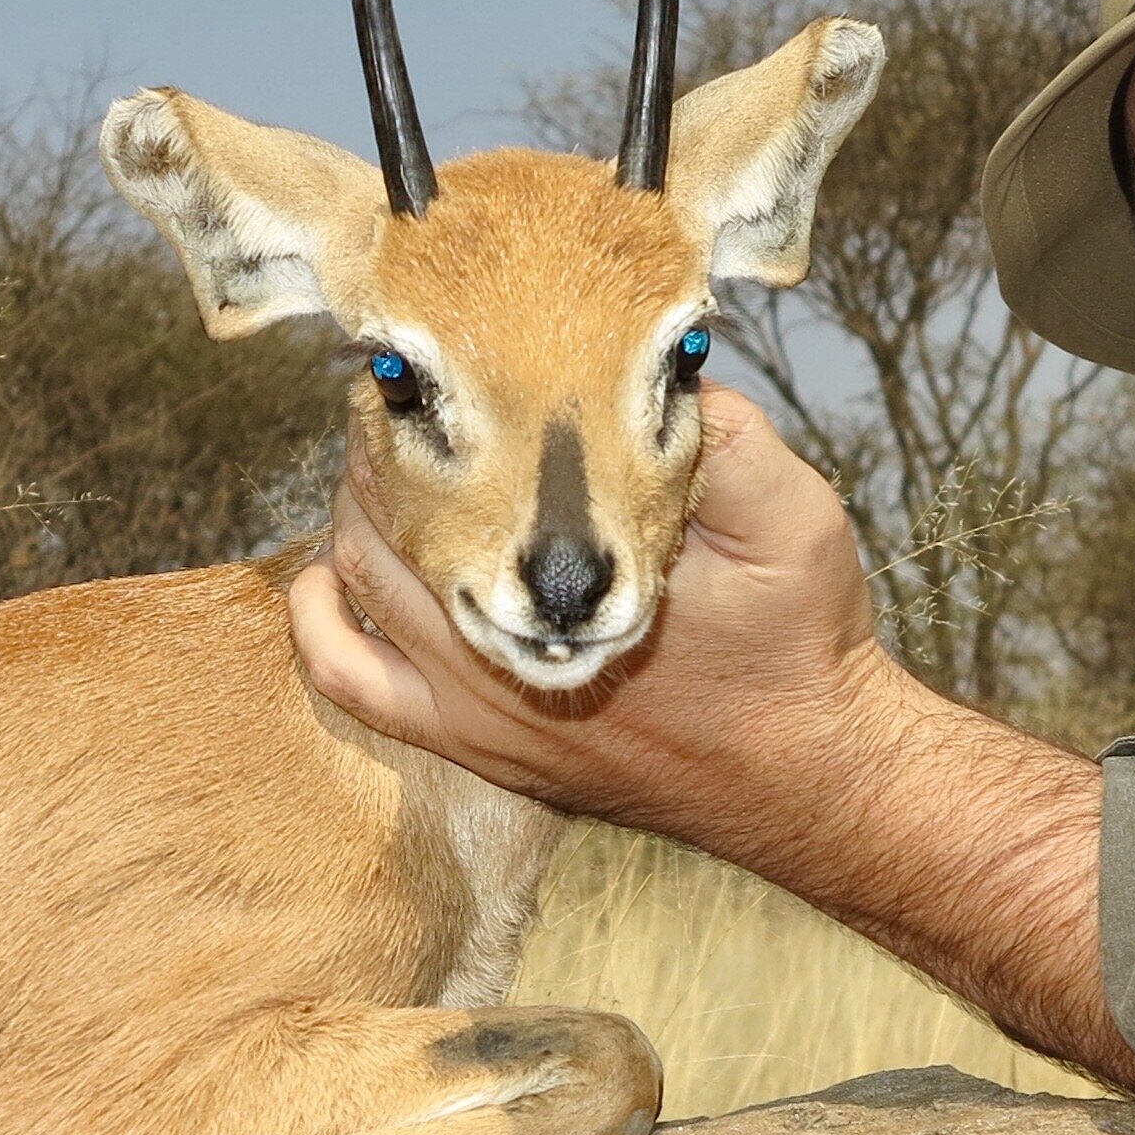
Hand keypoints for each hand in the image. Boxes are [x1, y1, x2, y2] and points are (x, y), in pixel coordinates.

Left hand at [288, 386, 1134, 1091]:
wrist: (811, 778)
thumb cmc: (799, 646)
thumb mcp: (792, 519)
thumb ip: (720, 438)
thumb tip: (647, 366)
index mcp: (569, 580)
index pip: (451, 466)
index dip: (422, 402)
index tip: (425, 357)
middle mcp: (503, 648)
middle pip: (385, 519)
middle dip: (380, 450)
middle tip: (399, 397)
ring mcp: (477, 707)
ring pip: (361, 587)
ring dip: (355, 516)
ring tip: (380, 462)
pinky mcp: (477, 747)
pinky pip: (356, 685)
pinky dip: (323, 625)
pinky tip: (329, 579)